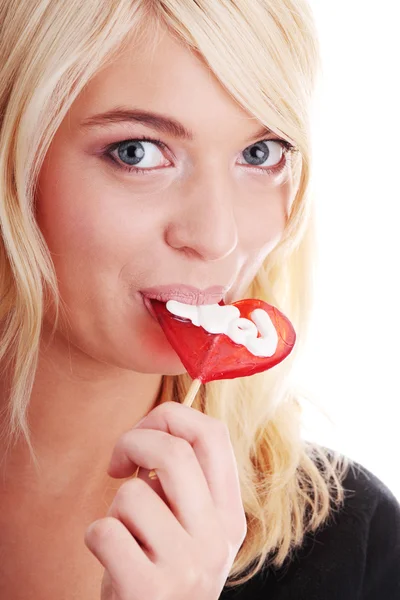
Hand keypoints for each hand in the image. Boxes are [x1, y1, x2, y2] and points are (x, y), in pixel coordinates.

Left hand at [84, 401, 246, 599]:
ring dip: (115, 508)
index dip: (172, 416)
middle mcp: (217, 539)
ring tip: (126, 535)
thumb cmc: (161, 571)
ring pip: (132, 493)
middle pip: (174, 451)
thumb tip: (157, 424)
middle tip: (118, 463)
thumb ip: (183, 483)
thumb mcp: (189, 529)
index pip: (214, 435)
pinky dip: (96, 537)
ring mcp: (186, 567)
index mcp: (229, 516)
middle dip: (132, 441)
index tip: (145, 430)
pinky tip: (111, 559)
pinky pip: (105, 530)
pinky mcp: (148, 590)